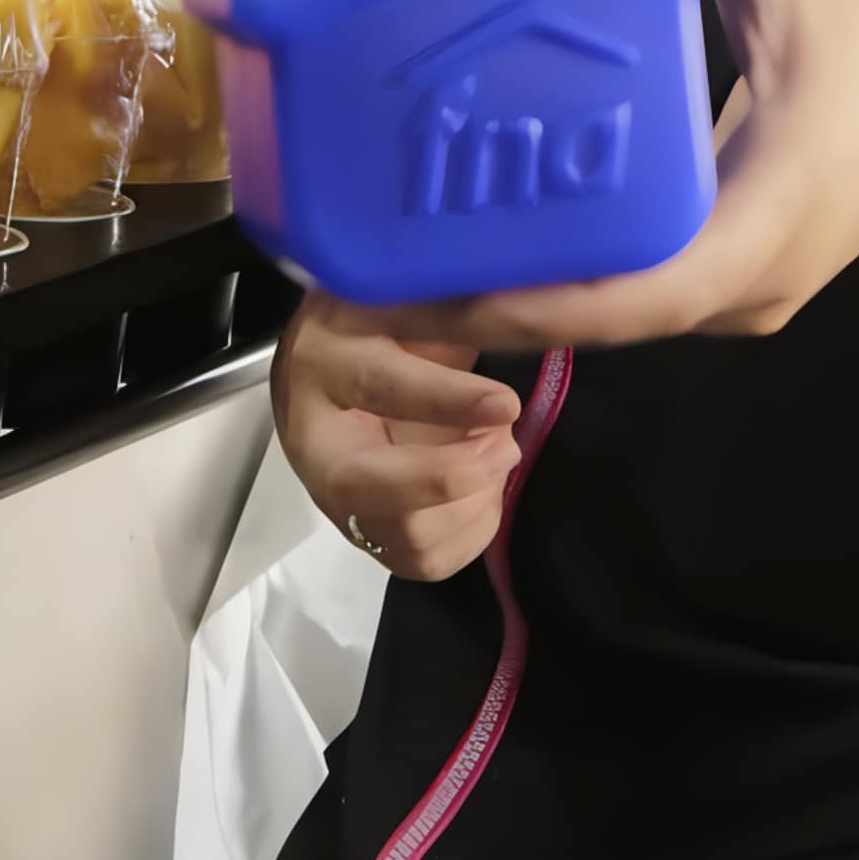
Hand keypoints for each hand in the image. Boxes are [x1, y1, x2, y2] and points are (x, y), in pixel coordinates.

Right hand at [270, 295, 526, 581]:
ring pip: (404, 536)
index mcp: (323, 362)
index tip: (507, 404)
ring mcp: (334, 498)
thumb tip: (543, 296)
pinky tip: (482, 489)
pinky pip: (422, 563)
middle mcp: (315, 440)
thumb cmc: (380, 323)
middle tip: (504, 447)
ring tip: (495, 453)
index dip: (446, 400)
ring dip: (472, 502)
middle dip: (447, 478)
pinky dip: (470, 532)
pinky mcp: (362, 535)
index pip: (378, 386)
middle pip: (367, 487)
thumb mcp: (409, 300)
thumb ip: (459, 306)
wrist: (329, 369)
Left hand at [381, 0, 858, 355]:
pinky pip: (617, 297)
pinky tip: (462, 242)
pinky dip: (545, 279)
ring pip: (602, 318)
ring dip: (504, 301)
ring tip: (386, 267)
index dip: (547, 299)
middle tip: (367, 272)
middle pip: (598, 320)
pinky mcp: (716, 288)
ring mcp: (729, 301)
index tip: (451, 283)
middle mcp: (741, 289)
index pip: (647, 293)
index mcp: (767, 222)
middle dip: (485, 304)